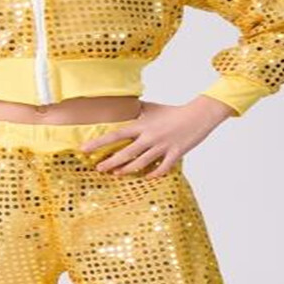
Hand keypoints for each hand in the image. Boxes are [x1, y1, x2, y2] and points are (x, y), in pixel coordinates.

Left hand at [79, 96, 235, 178]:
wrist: (199, 114)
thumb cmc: (173, 111)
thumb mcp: (152, 108)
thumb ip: (136, 110)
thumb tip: (123, 106)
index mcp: (142, 125)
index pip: (116, 135)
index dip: (99, 143)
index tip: (84, 149)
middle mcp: (150, 137)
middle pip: (126, 153)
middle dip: (110, 162)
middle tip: (98, 168)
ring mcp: (163, 147)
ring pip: (141, 163)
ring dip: (127, 170)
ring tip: (116, 174)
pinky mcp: (175, 154)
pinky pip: (162, 168)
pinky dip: (153, 174)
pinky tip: (146, 177)